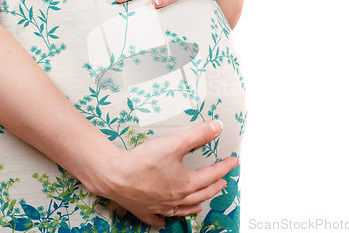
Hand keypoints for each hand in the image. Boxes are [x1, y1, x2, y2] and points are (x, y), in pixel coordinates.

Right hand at [90, 120, 238, 226]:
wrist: (114, 175)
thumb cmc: (143, 160)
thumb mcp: (175, 142)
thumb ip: (198, 135)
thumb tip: (218, 127)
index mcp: (186, 184)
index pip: (212, 175)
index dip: (224, 167)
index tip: (234, 161)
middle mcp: (176, 199)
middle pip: (201, 193)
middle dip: (214, 186)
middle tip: (223, 180)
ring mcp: (160, 207)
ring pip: (183, 209)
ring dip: (195, 205)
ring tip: (202, 203)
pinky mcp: (144, 210)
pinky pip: (158, 219)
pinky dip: (165, 219)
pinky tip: (166, 220)